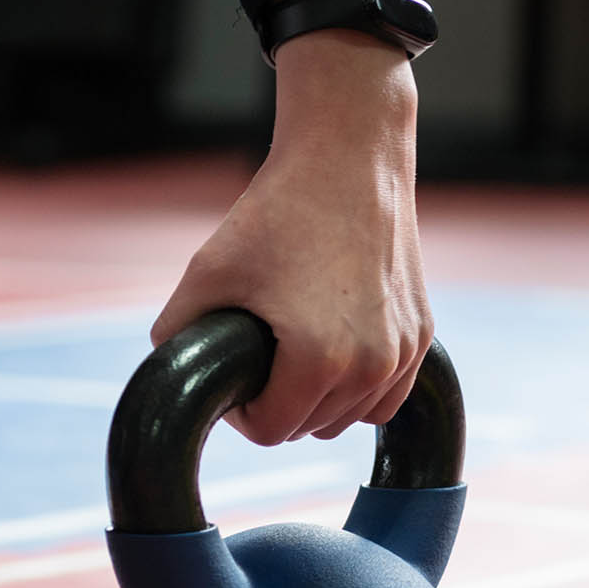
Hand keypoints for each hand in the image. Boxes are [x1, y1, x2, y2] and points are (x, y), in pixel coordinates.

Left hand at [150, 27, 430, 445]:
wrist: (350, 156)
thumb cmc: (275, 211)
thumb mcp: (205, 271)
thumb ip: (175, 331)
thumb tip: (165, 373)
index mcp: (319, 359)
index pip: (270, 431)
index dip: (240, 412)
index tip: (233, 377)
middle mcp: (372, 365)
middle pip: (308, 428)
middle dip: (275, 404)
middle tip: (256, 359)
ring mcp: (405, 351)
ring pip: (347, 418)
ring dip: (315, 401)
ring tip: (288, 356)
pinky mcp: (423, 333)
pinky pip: (386, 396)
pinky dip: (357, 390)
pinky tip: (330, 360)